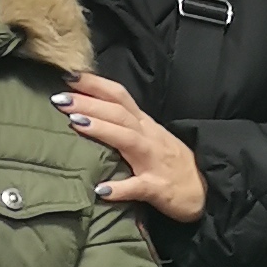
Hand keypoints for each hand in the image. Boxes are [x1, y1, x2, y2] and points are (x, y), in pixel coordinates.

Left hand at [52, 72, 204, 221]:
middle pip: (118, 113)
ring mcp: (154, 162)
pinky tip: (101, 190)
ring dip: (102, 130)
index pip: (119, 97)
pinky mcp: (158, 188)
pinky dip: (120, 188)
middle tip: (60, 98)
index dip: (95, 85)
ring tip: (76, 123)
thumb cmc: (170, 163)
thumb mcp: (148, 137)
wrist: (205, 189)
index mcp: (144, 124)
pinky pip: (138, 187)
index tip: (68, 77)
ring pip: (128, 140)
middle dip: (89, 103)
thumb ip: (122, 126)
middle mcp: (148, 137)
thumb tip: (86, 115)